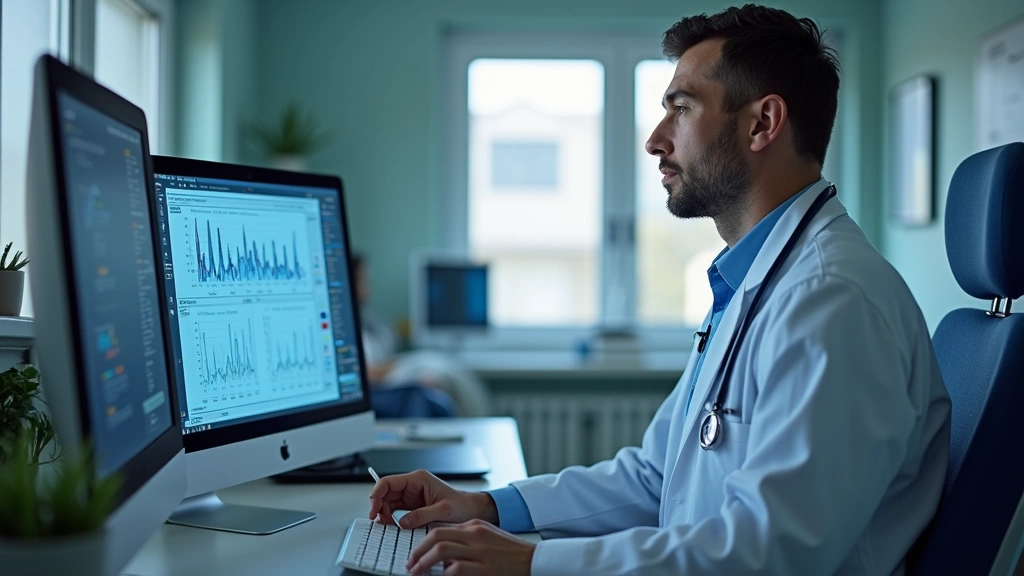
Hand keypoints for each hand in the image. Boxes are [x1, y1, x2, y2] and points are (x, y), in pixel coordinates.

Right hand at [368, 470, 498, 527]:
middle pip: (386, 493)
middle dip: (379, 506)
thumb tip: (402, 522)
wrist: (472, 510)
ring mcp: (412, 496)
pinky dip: (391, 518)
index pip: (389, 482)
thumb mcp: (443, 510)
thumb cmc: (461, 504)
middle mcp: (413, 486)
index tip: (374, 509)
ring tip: (387, 525)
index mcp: (418, 479)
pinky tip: (393, 525)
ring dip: (385, 513)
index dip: (377, 494)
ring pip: (389, 502)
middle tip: (379, 521)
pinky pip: (396, 510)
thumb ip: (422, 515)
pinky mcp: (413, 506)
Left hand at [407, 519, 533, 575]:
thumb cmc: (510, 553)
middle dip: (418, 550)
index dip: (423, 542)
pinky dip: (442, 574)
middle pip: (437, 536)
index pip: (441, 528)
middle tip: (411, 563)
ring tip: (417, 572)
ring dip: (424, 562)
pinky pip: (454, 569)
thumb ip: (466, 539)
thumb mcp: (487, 537)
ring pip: (442, 550)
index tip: (415, 554)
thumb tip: (442, 551)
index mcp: (475, 525)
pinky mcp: (483, 568)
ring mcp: (479, 551)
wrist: (534, 561)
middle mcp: (475, 534)